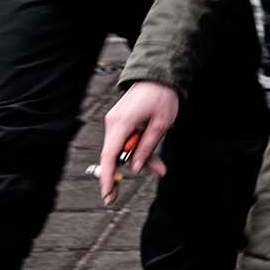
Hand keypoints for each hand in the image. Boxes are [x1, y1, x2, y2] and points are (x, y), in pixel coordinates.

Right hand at [97, 80, 178, 204]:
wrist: (158, 74)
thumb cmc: (162, 96)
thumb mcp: (161, 125)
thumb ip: (146, 148)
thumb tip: (135, 169)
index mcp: (122, 123)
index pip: (109, 156)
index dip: (107, 177)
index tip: (107, 194)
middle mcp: (113, 122)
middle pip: (114, 155)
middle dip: (125, 171)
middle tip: (119, 195)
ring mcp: (115, 121)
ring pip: (121, 149)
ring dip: (137, 158)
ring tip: (159, 167)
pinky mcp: (119, 120)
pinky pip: (124, 140)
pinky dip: (136, 148)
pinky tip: (149, 153)